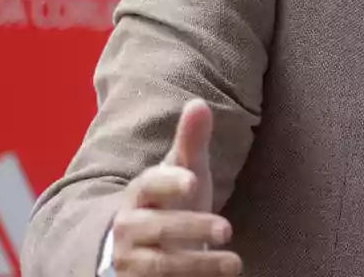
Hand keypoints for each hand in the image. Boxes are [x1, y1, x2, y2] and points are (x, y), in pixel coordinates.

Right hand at [109, 98, 241, 275]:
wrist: (136, 248)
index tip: (192, 181)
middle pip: (157, 229)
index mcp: (139, 194)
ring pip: (158, 266)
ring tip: (234, 263)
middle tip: (227, 229)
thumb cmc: (169, 203)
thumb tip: (198, 103)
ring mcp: (130, 262)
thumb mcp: (182, 172)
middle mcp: (129, 229)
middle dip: (191, 229)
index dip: (168, 182)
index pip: (148, 185)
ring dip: (197, 266)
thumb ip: (191, 142)